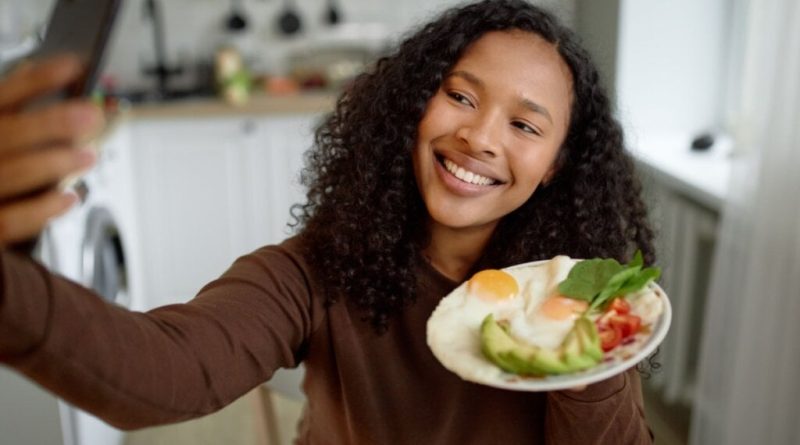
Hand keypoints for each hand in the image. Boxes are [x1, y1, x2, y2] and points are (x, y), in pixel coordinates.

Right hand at [0, 55, 103, 246]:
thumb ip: (28, 123)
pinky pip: (12, 220)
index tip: (74, 66)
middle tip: (91, 116)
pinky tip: (70, 198)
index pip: (3, 95)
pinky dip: (44, 209)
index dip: (37, 79)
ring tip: (88, 156)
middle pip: (8, 133)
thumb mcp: (6, 136)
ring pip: (14, 172)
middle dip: (52, 123)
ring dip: (56, 162)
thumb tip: (77, 101)